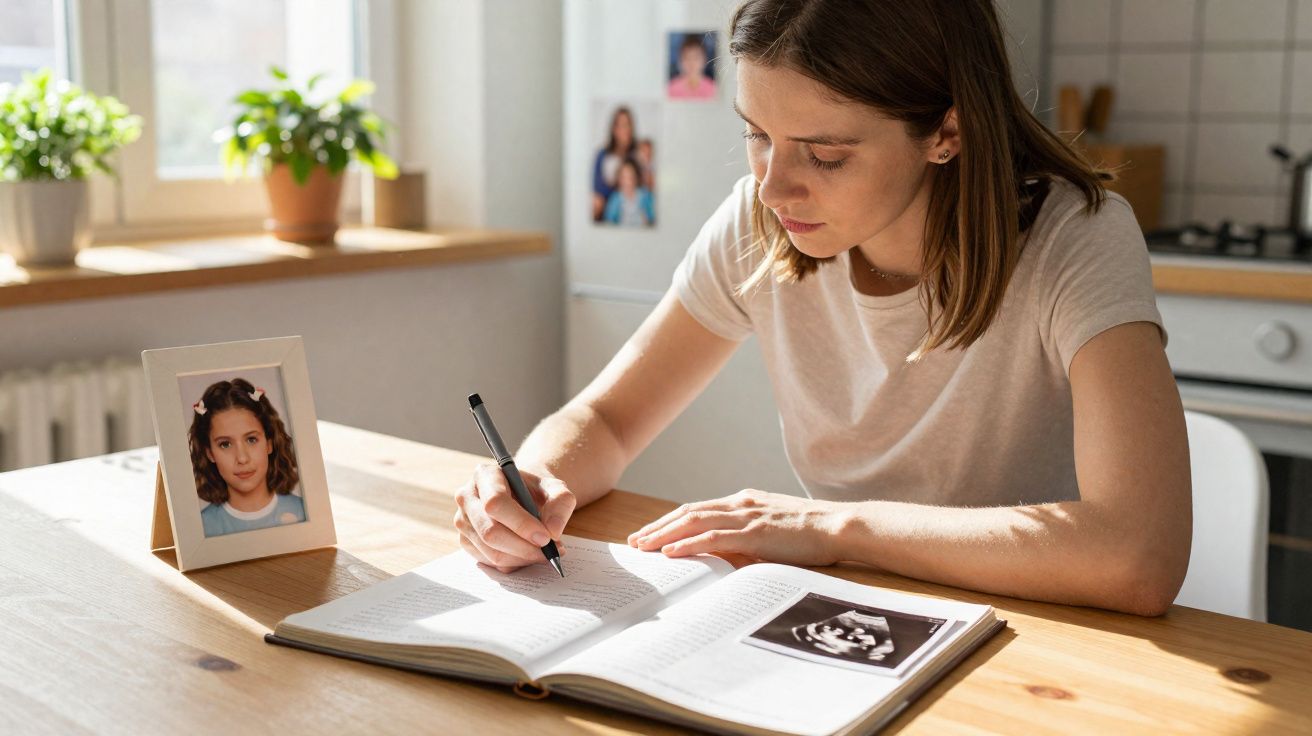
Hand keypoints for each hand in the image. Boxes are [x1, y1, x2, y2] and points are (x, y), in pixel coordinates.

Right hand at [453, 464, 576, 572]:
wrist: (524, 497)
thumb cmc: (537, 491)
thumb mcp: (556, 489)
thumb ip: (561, 503)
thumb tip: (552, 531)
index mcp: (485, 475)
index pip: (495, 502)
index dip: (521, 523)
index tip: (545, 537)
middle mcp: (467, 497)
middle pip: (490, 531)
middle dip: (524, 547)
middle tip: (550, 551)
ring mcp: (463, 521)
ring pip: (491, 551)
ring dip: (523, 557)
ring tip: (545, 552)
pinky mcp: (466, 541)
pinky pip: (490, 562)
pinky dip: (515, 563)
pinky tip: (529, 554)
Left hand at [626, 489, 847, 565]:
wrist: (840, 526)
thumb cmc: (813, 535)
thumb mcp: (774, 534)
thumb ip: (749, 540)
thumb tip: (724, 557)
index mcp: (745, 502)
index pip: (699, 509)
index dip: (672, 520)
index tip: (651, 533)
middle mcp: (741, 504)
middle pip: (689, 512)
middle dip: (659, 526)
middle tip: (635, 541)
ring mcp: (747, 516)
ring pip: (695, 521)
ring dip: (665, 534)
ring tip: (643, 546)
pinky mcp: (755, 532)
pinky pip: (714, 538)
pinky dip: (689, 543)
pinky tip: (671, 551)